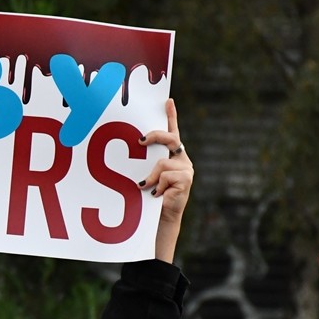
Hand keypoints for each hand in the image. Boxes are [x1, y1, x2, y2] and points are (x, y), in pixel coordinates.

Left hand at [139, 98, 192, 260]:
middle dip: (154, 136)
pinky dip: (157, 185)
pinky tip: (158, 195)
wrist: (160, 218)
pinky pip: (165, 175)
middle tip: (139, 141)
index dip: (171, 115)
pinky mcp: (187, 179)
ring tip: (146, 189)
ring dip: (150, 177)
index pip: (172, 131)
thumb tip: (132, 146)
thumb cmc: (150, 196)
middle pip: (170, 138)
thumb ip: (144, 162)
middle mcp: (181, 159)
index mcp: (172, 155)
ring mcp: (186, 168)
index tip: (167, 99)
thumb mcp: (145, 175)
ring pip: (162, 162)